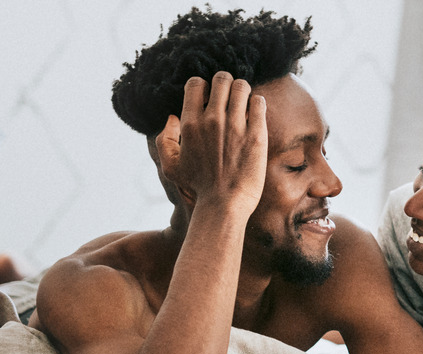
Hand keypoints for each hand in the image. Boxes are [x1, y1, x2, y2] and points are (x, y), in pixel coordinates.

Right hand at [156, 71, 267, 214]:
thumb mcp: (170, 167)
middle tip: (230, 96)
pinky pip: (259, 103)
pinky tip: (256, 112)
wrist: (224, 205)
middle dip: (226, 83)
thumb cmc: (198, 189)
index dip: (204, 86)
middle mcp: (212, 120)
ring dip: (243, 90)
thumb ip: (164, 140)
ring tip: (245, 103)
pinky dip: (258, 103)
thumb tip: (172, 117)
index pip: (196, 83)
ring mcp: (235, 126)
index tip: (210, 97)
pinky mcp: (256, 134)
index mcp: (190, 124)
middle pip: (222, 79)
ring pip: (242, 86)